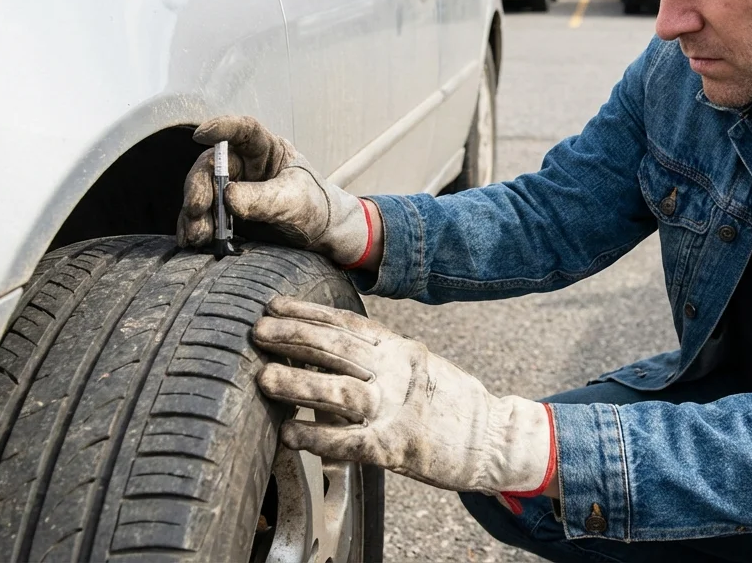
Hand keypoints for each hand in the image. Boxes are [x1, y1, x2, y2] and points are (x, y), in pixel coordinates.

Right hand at [176, 116, 373, 266]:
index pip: (245, 131)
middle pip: (214, 166)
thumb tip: (228, 197)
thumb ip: (263, 199)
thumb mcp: (293, 202)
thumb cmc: (313, 207)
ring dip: (195, 213)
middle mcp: (246, 164)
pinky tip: (190, 239)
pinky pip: (204, 214)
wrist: (318, 234)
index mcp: (268, 150)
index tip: (200, 135)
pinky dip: (194, 226)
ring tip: (197, 235)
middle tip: (196, 210)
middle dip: (200, 187)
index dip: (222, 128)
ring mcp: (234, 186)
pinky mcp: (226, 210)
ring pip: (204, 191)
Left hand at [252, 297, 554, 507]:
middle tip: (258, 332)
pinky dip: (318, 437)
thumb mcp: (416, 364)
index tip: (273, 306)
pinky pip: (351, 441)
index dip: (307, 313)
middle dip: (293, 337)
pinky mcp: (399, 446)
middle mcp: (397, 371)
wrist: (493, 439)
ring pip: (341, 390)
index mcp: (399, 349)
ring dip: (299, 383)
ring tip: (264, 378)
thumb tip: (325, 347)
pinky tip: (291, 434)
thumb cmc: (449, 403)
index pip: (347, 323)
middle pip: (338, 348)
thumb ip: (378, 355)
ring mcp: (398, 408)